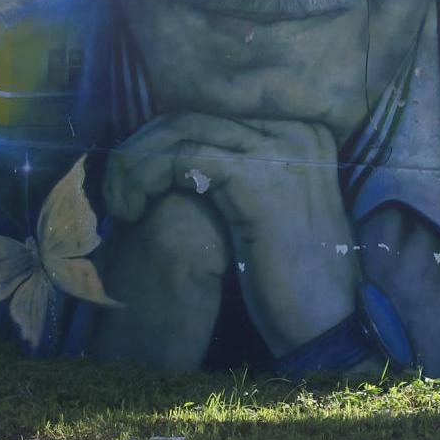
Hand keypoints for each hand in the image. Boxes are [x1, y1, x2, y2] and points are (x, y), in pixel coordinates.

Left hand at [105, 113, 356, 356]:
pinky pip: (181, 158)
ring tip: (120, 207)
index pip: (204, 116)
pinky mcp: (260, 174)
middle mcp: (293, 129)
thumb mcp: (258, 211)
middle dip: (137, 152)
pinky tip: (133, 213)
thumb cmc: (286, 278)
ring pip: (178, 133)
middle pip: (188, 118)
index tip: (129, 180)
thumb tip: (168, 152)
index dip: (155, 143)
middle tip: (115, 194)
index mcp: (296, 133)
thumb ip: (228, 172)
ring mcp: (281, 148)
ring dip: (133, 167)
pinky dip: (145, 179)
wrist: (325, 324)